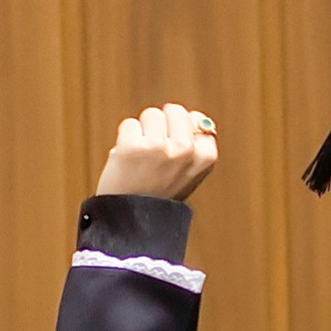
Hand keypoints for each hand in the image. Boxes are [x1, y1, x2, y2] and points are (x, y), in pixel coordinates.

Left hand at [97, 100, 216, 202]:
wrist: (133, 219)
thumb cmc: (160, 192)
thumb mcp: (190, 172)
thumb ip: (196, 144)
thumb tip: (199, 118)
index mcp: (205, 156)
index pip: (196, 120)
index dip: (180, 134)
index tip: (174, 157)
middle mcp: (186, 150)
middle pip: (174, 111)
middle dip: (162, 127)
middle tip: (156, 156)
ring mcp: (160, 148)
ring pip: (151, 114)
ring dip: (142, 133)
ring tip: (142, 160)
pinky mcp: (133, 147)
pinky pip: (129, 124)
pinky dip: (124, 140)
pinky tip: (128, 162)